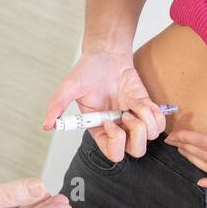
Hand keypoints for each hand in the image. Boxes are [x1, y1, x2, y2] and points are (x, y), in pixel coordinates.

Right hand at [41, 48, 165, 161]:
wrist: (106, 54)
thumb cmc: (87, 70)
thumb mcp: (69, 87)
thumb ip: (57, 106)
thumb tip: (46, 125)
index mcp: (99, 129)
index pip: (113, 153)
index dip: (115, 141)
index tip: (109, 121)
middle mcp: (118, 128)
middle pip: (135, 151)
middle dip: (135, 135)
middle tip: (126, 115)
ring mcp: (134, 119)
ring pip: (150, 137)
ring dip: (146, 121)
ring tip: (134, 105)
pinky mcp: (146, 108)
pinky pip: (160, 122)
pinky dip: (155, 113)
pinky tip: (143, 102)